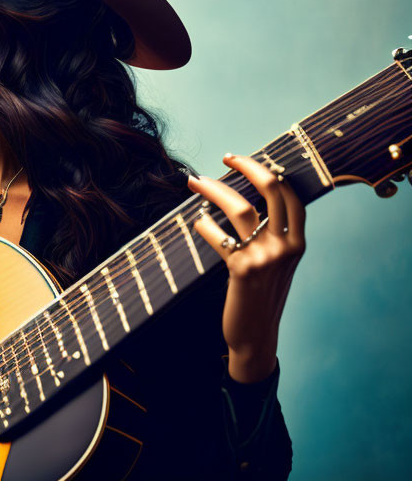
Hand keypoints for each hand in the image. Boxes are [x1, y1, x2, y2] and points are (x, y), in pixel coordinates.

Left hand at [186, 154, 305, 382]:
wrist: (255, 335)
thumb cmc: (262, 294)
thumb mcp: (278, 264)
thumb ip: (273, 236)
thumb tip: (250, 199)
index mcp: (297, 243)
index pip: (289, 194)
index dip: (268, 171)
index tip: (244, 161)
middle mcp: (286, 247)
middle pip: (270, 190)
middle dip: (246, 166)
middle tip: (225, 157)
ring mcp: (265, 257)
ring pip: (239, 208)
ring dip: (212, 189)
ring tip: (193, 181)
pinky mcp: (242, 269)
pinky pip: (218, 235)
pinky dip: (203, 225)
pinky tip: (196, 221)